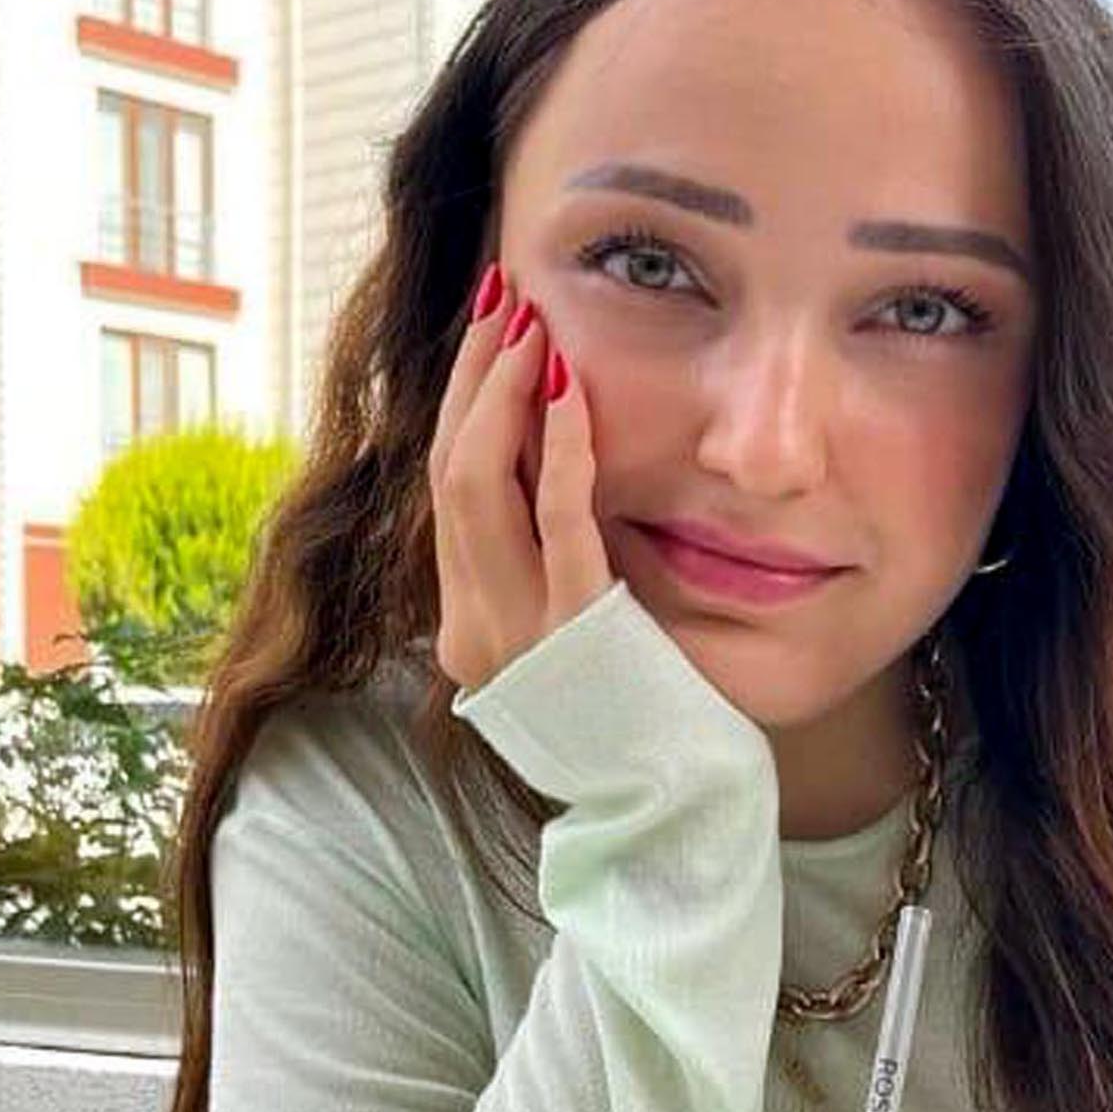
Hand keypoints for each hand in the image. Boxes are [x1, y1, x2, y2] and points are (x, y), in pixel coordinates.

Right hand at [431, 262, 614, 693]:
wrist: (670, 814)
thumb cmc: (642, 724)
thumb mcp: (576, 641)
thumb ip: (547, 573)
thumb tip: (547, 470)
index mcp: (463, 628)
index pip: (442, 489)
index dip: (458, 401)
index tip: (486, 327)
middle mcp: (468, 631)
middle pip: (446, 473)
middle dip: (472, 375)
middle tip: (503, 297)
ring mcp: (512, 636)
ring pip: (475, 485)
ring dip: (504, 393)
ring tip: (530, 325)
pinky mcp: (572, 632)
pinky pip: (557, 520)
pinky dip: (562, 446)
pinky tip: (572, 388)